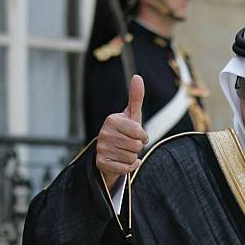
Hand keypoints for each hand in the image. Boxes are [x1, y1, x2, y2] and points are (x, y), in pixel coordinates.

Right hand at [96, 75, 148, 190]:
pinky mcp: (101, 163)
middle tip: (128, 144)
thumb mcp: (132, 115)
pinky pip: (126, 168)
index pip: (139, 132)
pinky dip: (130, 167)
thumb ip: (136, 97)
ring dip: (132, 156)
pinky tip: (123, 162)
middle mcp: (103, 133)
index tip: (136, 135)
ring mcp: (101, 149)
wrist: (111, 152)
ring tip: (123, 151)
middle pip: (136, 146)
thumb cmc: (125, 131)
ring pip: (131, 157)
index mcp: (111, 120)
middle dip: (137, 147)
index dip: (143, 136)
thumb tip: (137, 76)